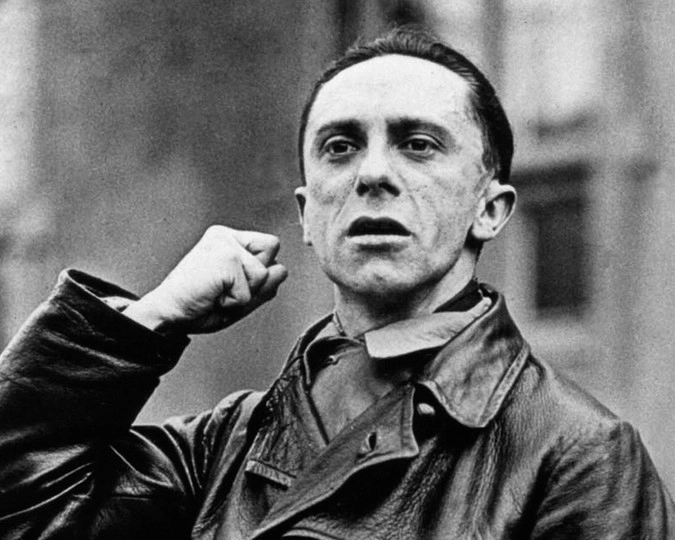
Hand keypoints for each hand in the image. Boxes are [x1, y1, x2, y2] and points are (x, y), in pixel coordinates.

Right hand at [124, 225, 287, 333]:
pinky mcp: (225, 258)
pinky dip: (233, 303)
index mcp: (229, 239)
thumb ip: (263, 284)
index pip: (270, 247)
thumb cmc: (197, 305)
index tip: (228, 283)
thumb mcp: (239, 296)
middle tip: (224, 289)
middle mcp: (226, 236)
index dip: (259, 273)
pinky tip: (212, 296)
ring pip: (263, 275)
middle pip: (273, 253)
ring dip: (243, 295)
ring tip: (217, 293)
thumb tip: (282, 271)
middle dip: (256, 281)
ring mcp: (225, 244)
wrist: (167, 314)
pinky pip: (248, 291)